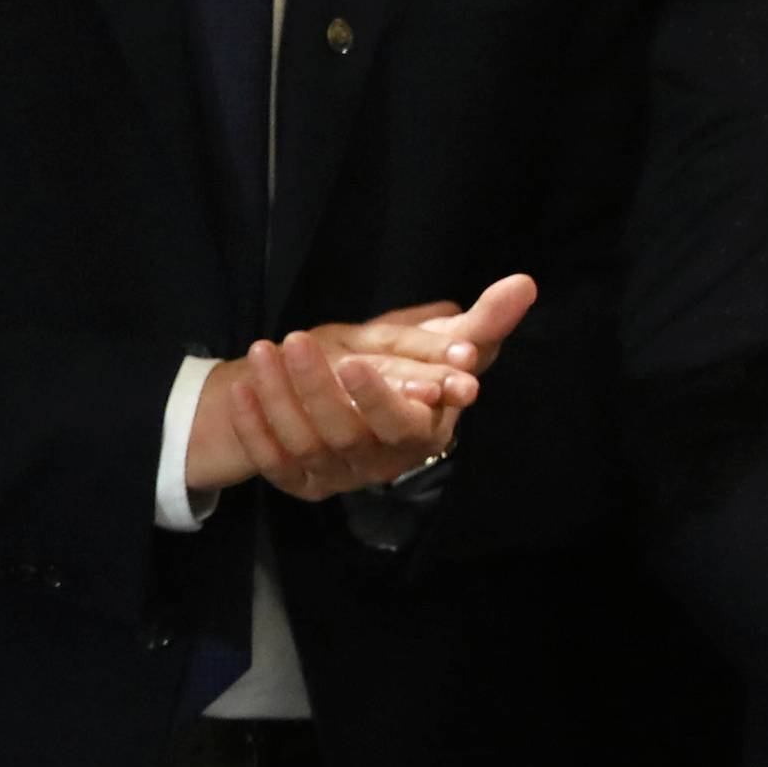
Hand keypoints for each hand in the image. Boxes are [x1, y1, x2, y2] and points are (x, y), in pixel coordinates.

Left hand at [194, 334, 463, 501]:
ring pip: (304, 444)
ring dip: (279, 398)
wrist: (363, 404)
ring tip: (266, 349)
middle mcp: (381, 463)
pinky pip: (272, 459)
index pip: (403, 424)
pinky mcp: (302, 483)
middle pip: (347, 434)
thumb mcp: (451, 344)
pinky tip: (244, 385)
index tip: (355, 359)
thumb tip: (524, 284)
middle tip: (297, 341)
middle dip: (318, 388)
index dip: (378, 396)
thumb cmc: (419, 370)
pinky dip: (255, 424)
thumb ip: (486, 320)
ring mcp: (339, 477)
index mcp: (424, 433)